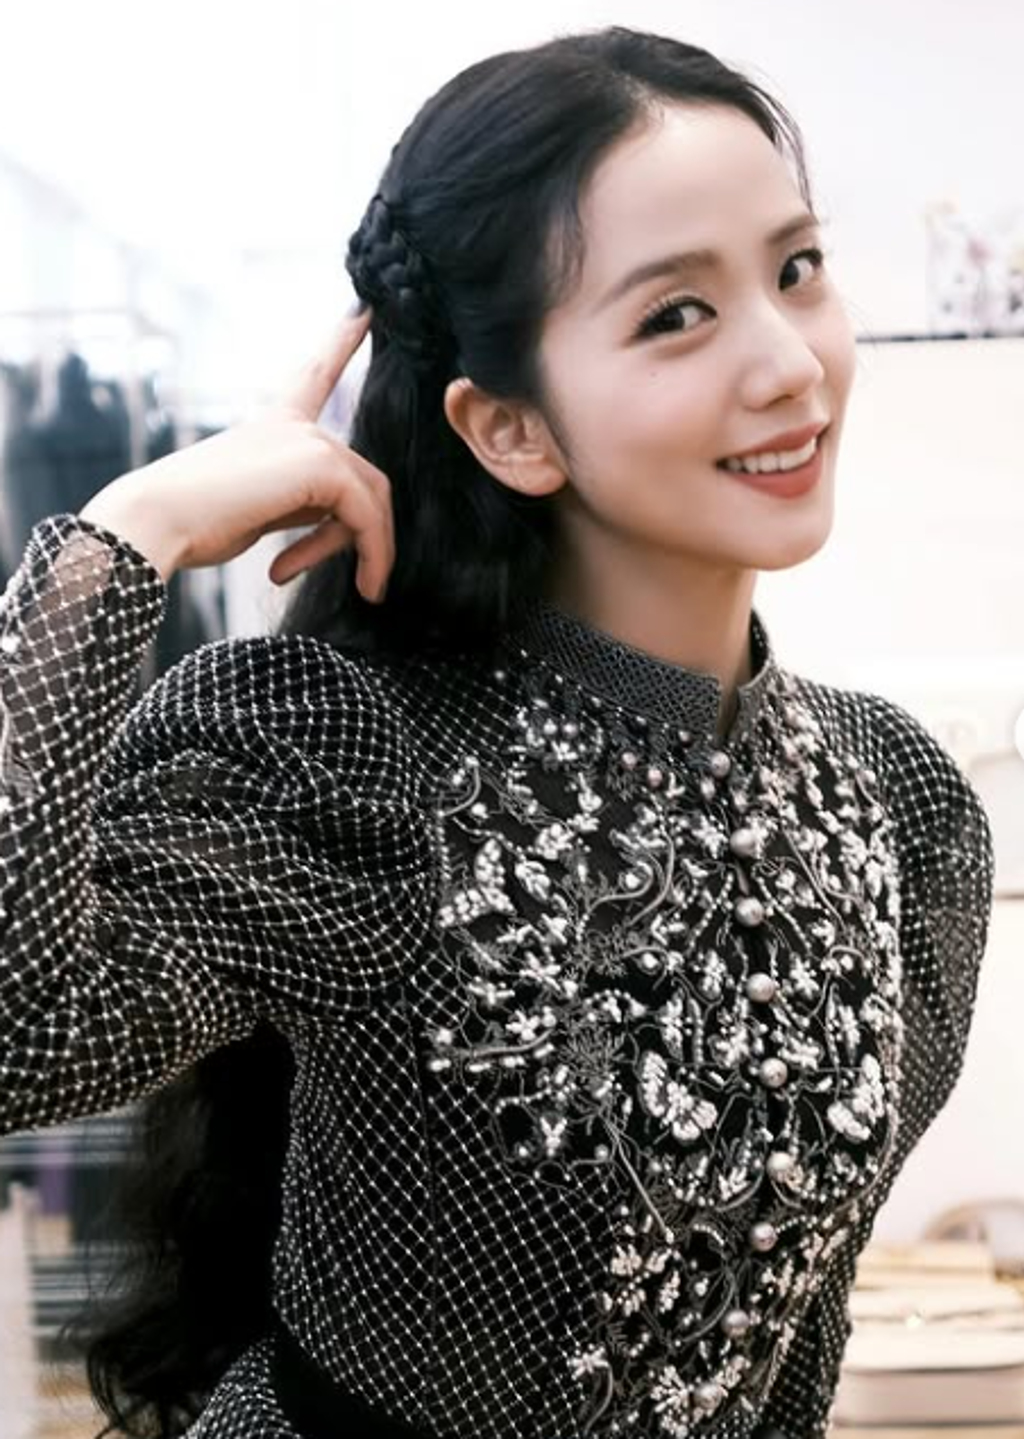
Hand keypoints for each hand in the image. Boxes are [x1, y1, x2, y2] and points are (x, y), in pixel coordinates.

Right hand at [80, 309, 393, 600]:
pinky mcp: (319, 465)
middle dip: (363, 534)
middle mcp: (295, 424)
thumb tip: (344, 516)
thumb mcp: (259, 508)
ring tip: (367, 591)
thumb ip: (302, 501)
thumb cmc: (194, 524)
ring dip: (374, 550)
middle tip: (362, 583)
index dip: (341, 342)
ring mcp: (308, 440)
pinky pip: (367, 515)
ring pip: (372, 500)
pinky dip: (373, 554)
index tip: (365, 311)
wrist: (156, 520)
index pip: (315, 376)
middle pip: (363, 477)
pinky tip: (364, 586)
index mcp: (273, 424)